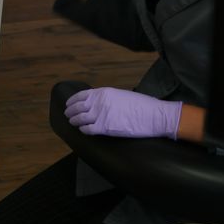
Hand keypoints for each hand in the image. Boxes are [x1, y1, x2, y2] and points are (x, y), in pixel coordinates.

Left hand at [65, 87, 181, 138]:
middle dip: (70, 112)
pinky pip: (87, 130)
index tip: (68, 105)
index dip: (72, 101)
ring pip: (79, 119)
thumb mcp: (120, 95)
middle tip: (68, 115)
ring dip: (74, 121)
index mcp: (103, 93)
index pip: (80, 96)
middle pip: (77, 107)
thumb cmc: (142, 105)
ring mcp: (101, 115)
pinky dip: (83, 130)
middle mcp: (99, 102)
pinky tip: (83, 130)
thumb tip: (97, 103)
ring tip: (73, 123)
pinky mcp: (105, 128)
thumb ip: (106, 98)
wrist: (154, 116)